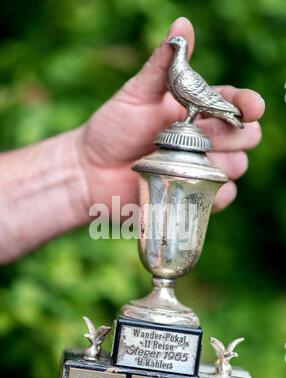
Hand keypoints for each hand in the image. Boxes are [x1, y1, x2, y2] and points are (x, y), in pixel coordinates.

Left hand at [77, 17, 264, 213]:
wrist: (91, 171)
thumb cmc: (112, 128)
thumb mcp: (135, 94)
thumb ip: (162, 66)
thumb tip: (182, 25)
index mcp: (196, 110)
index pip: (234, 103)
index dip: (248, 104)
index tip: (251, 107)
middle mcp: (205, 138)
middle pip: (246, 137)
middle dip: (233, 136)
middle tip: (204, 136)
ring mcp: (201, 166)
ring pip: (237, 167)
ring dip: (221, 164)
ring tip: (187, 160)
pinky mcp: (194, 192)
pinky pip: (222, 195)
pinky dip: (217, 192)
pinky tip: (196, 183)